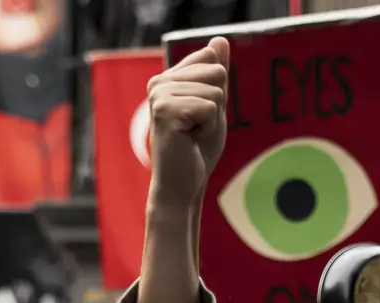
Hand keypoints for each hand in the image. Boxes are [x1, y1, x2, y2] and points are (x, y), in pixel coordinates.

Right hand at [145, 38, 228, 212]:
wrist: (182, 184)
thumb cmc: (196, 150)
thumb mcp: (213, 105)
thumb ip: (215, 74)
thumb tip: (220, 39)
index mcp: (168, 78)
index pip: (211, 59)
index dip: (217, 92)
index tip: (200, 115)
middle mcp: (159, 82)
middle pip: (216, 73)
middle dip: (217, 105)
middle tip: (197, 128)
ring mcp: (159, 94)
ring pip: (215, 91)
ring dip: (212, 119)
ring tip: (193, 135)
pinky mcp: (165, 109)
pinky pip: (209, 107)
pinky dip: (208, 127)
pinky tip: (190, 139)